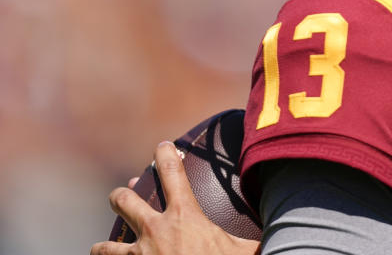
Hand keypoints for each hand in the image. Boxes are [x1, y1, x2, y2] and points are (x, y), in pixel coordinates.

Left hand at [90, 141, 260, 254]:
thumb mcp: (245, 251)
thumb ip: (256, 238)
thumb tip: (288, 224)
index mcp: (184, 216)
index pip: (171, 170)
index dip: (165, 153)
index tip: (163, 146)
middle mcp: (154, 231)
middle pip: (124, 200)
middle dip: (121, 195)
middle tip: (125, 194)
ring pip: (106, 246)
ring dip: (104, 247)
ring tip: (103, 248)